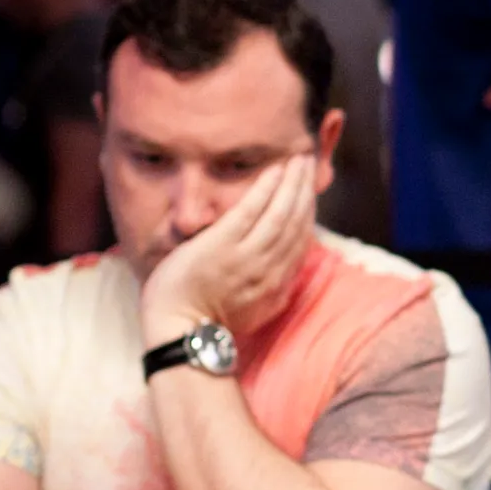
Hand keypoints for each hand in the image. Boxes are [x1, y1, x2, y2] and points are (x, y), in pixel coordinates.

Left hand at [139, 155, 316, 343]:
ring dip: (292, 183)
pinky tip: (275, 170)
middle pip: (296, 222)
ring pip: (281, 213)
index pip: (301, 240)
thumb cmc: (208, 320)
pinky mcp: (223, 245)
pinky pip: (251, 211)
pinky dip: (266, 189)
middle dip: (305, 190)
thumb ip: (275, 287)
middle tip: (308, 162)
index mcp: (278, 284)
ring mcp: (247, 256)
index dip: (308, 211)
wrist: (180, 330)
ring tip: (298, 159)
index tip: (310, 190)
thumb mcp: (256, 310)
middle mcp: (270, 269)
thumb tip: (288, 267)